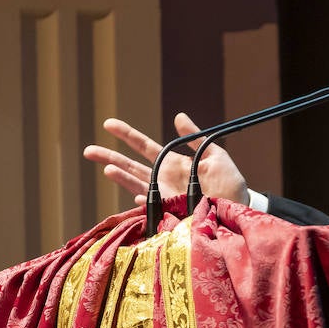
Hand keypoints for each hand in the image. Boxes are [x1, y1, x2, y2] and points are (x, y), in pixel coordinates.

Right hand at [82, 113, 250, 206]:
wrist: (240, 208)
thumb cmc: (229, 183)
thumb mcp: (215, 155)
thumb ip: (196, 139)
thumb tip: (178, 116)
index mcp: (173, 163)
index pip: (144, 147)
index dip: (127, 135)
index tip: (108, 124)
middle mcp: (164, 179)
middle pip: (131, 166)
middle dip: (110, 157)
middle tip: (88, 150)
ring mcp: (166, 196)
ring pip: (137, 185)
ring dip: (122, 178)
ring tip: (107, 169)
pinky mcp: (172, 211)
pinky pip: (156, 206)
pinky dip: (148, 201)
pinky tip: (139, 196)